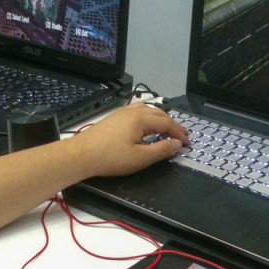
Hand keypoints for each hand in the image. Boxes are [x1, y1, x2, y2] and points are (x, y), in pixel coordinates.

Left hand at [69, 102, 189, 177]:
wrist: (80, 155)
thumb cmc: (110, 158)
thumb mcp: (140, 158)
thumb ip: (161, 150)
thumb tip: (177, 144)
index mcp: (141, 119)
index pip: (167, 123)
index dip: (179, 133)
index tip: (188, 143)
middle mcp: (132, 111)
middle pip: (159, 113)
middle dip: (172, 124)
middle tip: (181, 135)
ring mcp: (121, 112)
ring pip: (147, 110)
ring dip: (160, 118)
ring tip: (167, 128)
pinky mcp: (113, 117)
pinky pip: (136, 111)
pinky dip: (148, 117)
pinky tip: (146, 125)